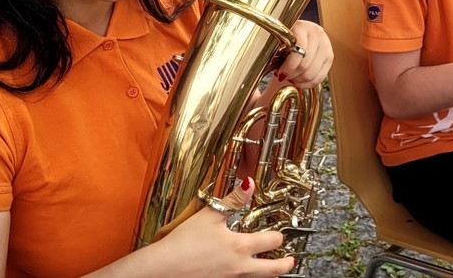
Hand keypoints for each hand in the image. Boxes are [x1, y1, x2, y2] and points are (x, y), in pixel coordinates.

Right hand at [154, 177, 294, 276]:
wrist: (162, 270)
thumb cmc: (182, 244)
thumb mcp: (209, 215)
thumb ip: (233, 200)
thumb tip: (249, 184)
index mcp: (240, 247)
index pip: (271, 241)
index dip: (278, 236)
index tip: (279, 234)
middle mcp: (239, 268)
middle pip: (273, 270)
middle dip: (284, 264)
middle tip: (290, 261)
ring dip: (268, 275)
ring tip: (272, 272)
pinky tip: (243, 274)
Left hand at [277, 20, 332, 88]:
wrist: (301, 34)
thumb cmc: (286, 39)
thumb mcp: (281, 41)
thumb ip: (277, 52)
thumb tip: (279, 75)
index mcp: (302, 27)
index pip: (299, 49)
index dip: (288, 65)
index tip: (279, 74)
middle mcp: (317, 34)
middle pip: (305, 64)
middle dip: (292, 75)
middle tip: (283, 77)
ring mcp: (326, 45)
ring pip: (311, 73)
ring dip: (298, 80)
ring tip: (291, 78)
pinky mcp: (330, 57)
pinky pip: (319, 77)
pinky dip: (307, 84)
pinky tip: (299, 82)